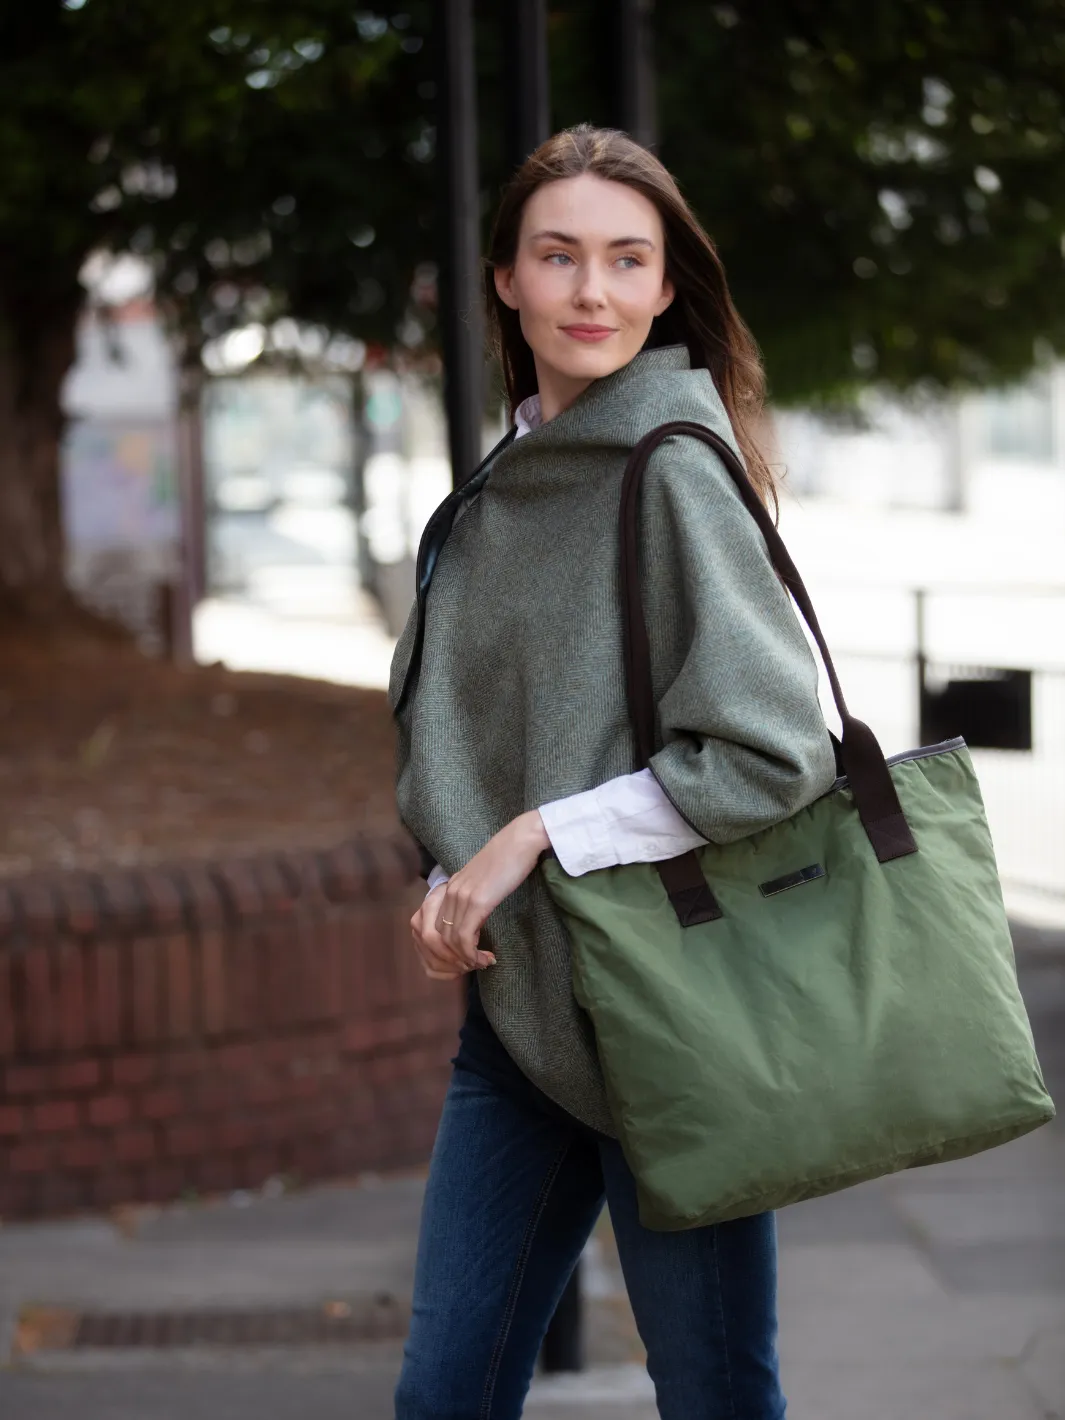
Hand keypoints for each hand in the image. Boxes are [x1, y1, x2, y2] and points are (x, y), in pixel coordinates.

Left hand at [408, 811, 549, 979]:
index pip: (428, 927)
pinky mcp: (477, 902)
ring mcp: (460, 897)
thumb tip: (472, 924)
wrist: (521, 841)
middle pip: (433, 939)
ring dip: (464, 960)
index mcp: (447, 888)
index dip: (441, 950)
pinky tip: (486, 958)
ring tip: (481, 964)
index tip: (460, 958)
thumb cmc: (507, 860)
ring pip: (448, 942)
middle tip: (470, 966)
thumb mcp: (481, 882)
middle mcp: (448, 893)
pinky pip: (464, 938)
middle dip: (449, 959)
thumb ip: (471, 899)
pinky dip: (472, 954)